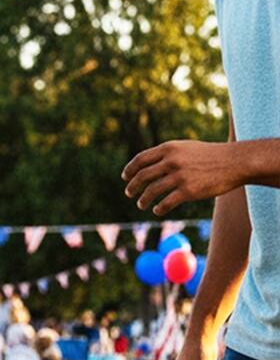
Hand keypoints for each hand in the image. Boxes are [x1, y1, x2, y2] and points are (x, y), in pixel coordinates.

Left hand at [122, 140, 240, 215]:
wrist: (235, 162)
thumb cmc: (210, 155)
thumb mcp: (185, 148)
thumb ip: (167, 154)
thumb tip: (147, 165)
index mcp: (169, 148)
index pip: (140, 159)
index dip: (130, 169)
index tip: (125, 177)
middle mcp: (171, 161)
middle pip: (143, 176)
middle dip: (133, 186)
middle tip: (129, 193)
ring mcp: (179, 177)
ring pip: (152, 191)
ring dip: (143, 199)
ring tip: (141, 204)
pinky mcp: (188, 191)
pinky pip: (166, 202)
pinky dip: (158, 208)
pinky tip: (157, 210)